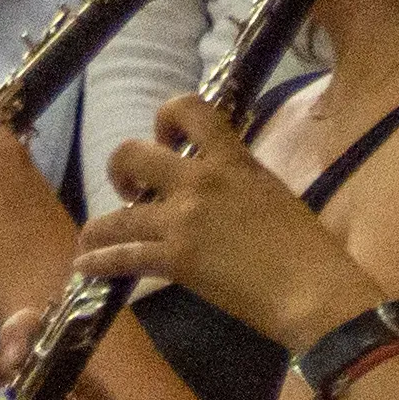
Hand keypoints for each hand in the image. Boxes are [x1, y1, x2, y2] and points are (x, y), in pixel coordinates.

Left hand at [75, 99, 370, 354]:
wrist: (313, 290)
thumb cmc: (308, 248)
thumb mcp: (273, 194)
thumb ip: (239, 181)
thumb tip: (220, 187)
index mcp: (232, 160)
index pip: (190, 109)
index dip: (166, 116)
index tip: (165, 139)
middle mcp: (201, 181)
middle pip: (133, 154)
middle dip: (120, 169)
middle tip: (132, 191)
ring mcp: (184, 221)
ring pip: (116, 215)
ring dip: (98, 227)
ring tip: (93, 236)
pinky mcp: (177, 261)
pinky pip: (122, 257)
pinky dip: (98, 262)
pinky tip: (85, 266)